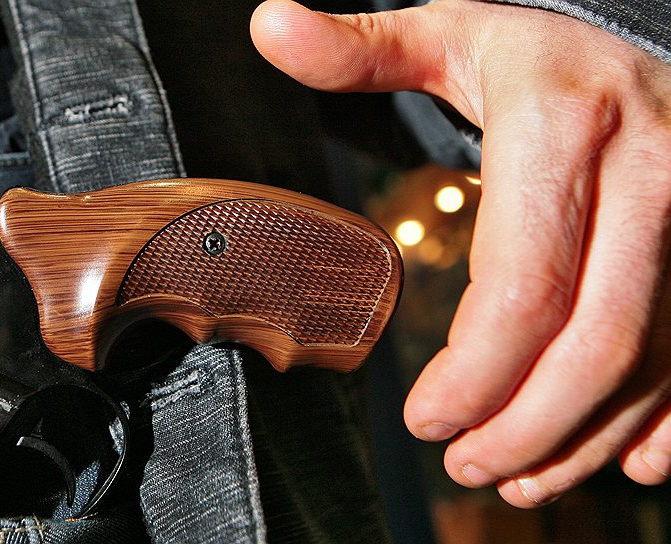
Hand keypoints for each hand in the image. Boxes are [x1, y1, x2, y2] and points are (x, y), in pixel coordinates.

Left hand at [251, 0, 670, 506]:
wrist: (644, 47)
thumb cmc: (539, 58)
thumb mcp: (451, 36)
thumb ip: (362, 49)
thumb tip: (270, 25)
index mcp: (567, 125)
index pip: (525, 283)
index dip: (475, 372)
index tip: (426, 419)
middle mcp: (653, 178)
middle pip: (597, 343)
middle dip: (525, 425)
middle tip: (467, 464)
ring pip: (651, 365)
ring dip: (581, 438)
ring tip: (516, 475)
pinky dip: (661, 423)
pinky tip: (617, 458)